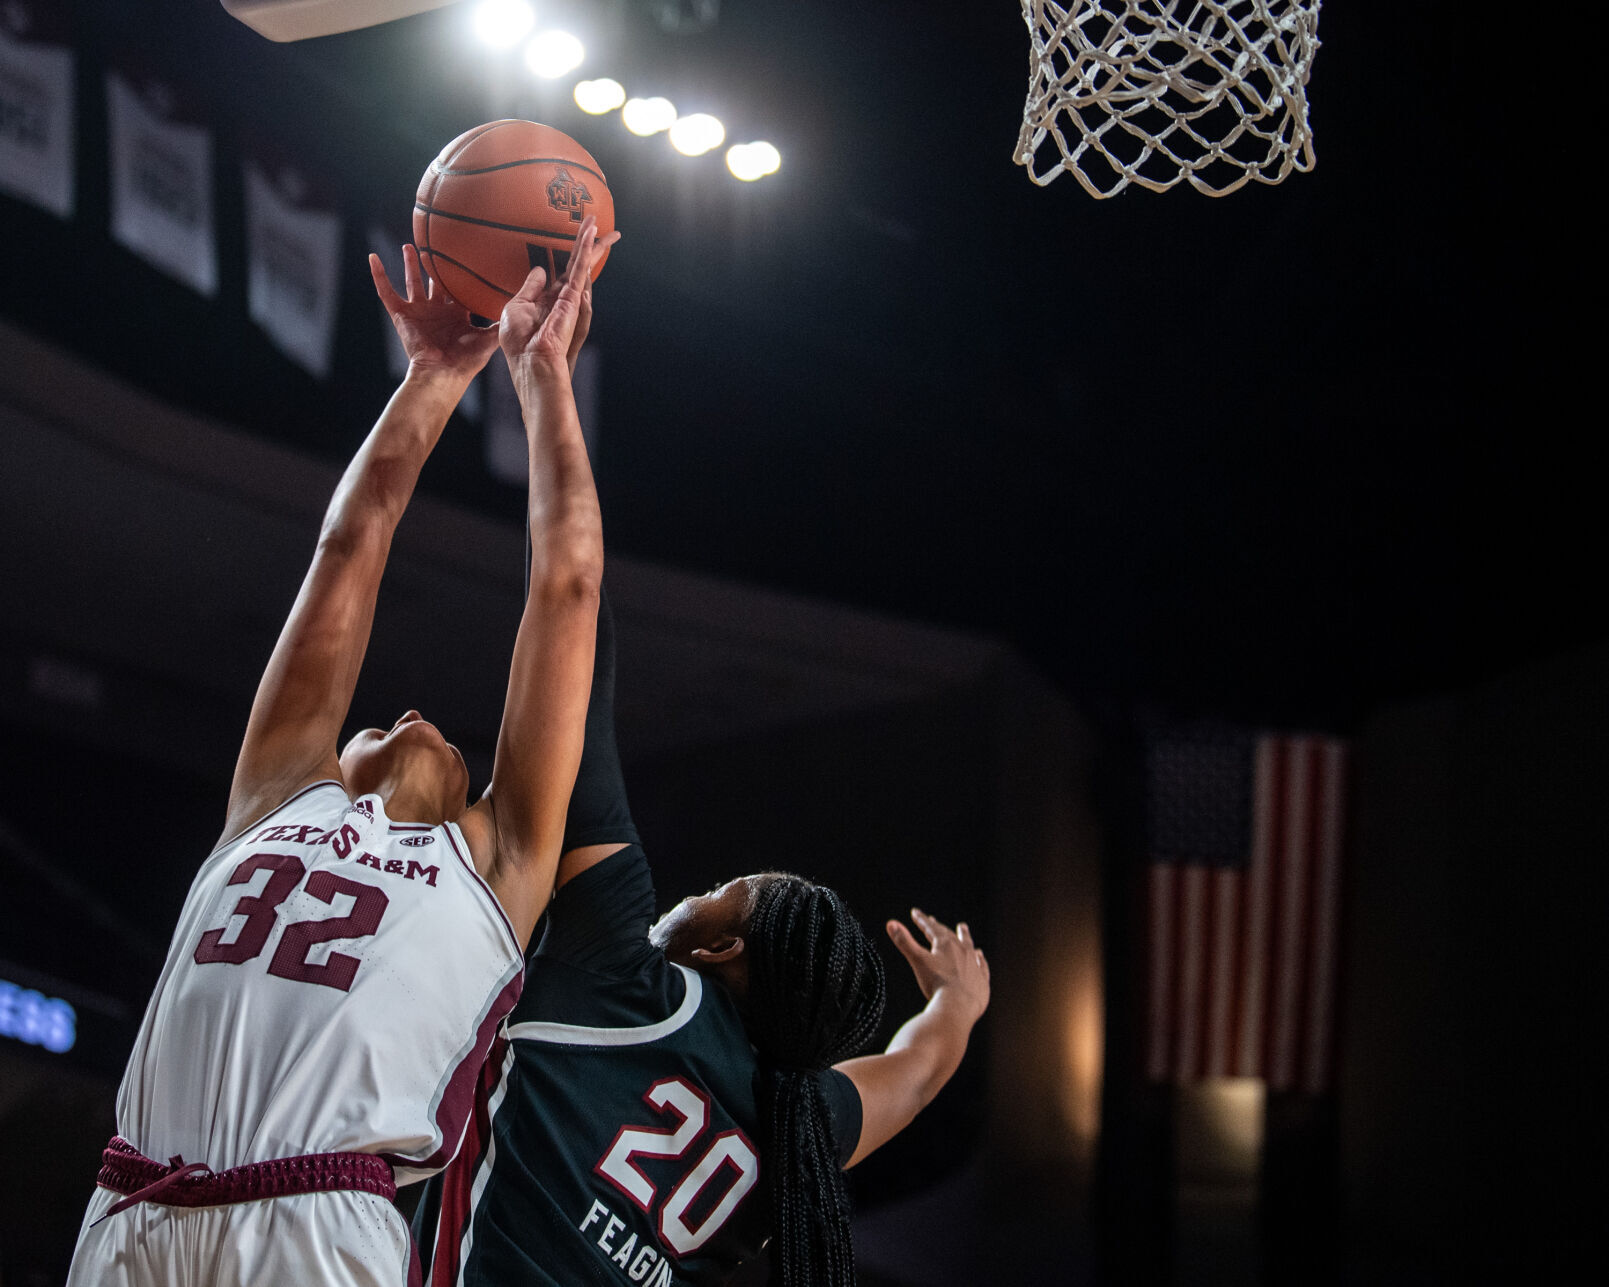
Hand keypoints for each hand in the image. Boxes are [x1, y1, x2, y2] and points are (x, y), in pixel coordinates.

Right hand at [369, 244, 499, 382]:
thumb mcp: (489, 337)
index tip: (468, 257)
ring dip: (410, 264)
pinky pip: (386, 291)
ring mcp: (419, 312)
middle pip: (435, 282)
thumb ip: (501, 321)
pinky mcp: (402, 314)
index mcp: (456, 315)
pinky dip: (379, 275)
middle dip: (435, 266)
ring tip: (410, 245)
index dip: (462, 276)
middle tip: (437, 246)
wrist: (443, 372)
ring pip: (412, 281)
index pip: (459, 290)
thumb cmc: (467, 360)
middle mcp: (437, 311)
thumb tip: (519, 306)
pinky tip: (373, 258)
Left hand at [499, 217, 619, 376]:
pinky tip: (590, 235)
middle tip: (599, 223)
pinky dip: (584, 251)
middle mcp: (563, 297)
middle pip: (579, 264)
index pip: (563, 273)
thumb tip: (540, 270)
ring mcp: (571, 298)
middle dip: (590, 244)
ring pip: (582, 263)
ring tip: (595, 221)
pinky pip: (579, 270)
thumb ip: (529, 288)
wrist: (530, 363)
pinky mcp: (573, 299)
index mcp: (549, 300)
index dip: (569, 259)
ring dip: (590, 242)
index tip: (573, 248)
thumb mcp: (517, 308)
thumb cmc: (520, 344)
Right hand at [887, 909, 989, 1023]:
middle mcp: (962, 950)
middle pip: (949, 935)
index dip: (921, 920)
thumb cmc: (936, 984)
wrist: (958, 1007)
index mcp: (945, 944)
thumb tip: (890, 923)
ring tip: (962, 928)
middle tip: (933, 920)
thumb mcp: (918, 961)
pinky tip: (979, 955)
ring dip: (964, 936)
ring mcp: (974, 965)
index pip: (931, 928)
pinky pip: (981, 965)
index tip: (915, 912)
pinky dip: (979, 959)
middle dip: (939, 927)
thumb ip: (904, 942)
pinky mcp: (981, 980)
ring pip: (968, 945)